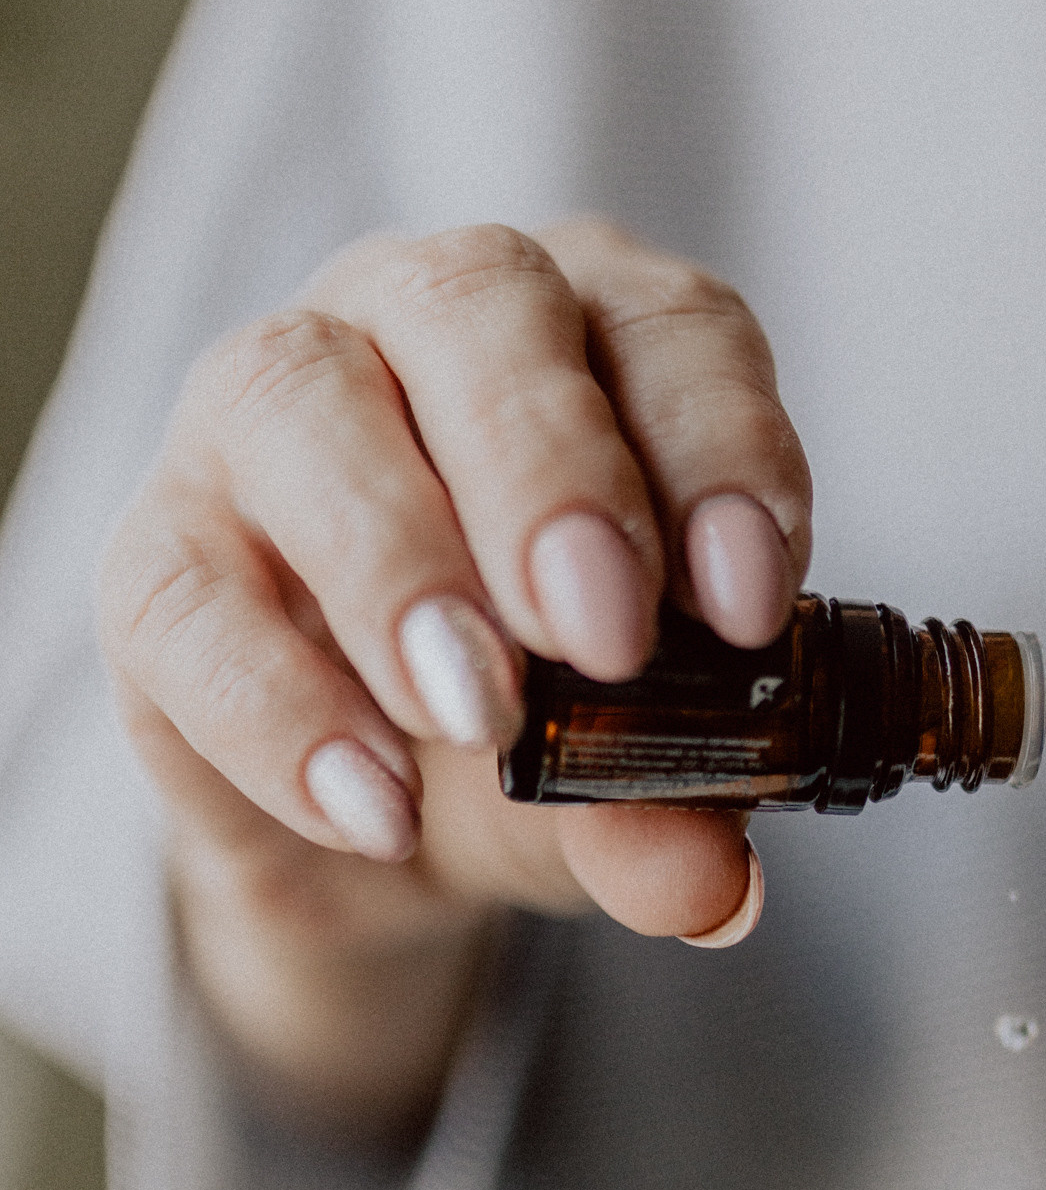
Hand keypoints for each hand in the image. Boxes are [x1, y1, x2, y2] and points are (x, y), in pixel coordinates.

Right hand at [99, 218, 812, 1134]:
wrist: (390, 827)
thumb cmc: (546, 725)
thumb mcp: (632, 780)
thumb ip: (674, 810)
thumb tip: (707, 883)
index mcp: (593, 333)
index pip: (669, 327)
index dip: (718, 448)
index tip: (747, 600)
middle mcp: (421, 320)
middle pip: (475, 306)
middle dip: (550, 472)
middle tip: (607, 635)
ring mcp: (261, 413)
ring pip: (298, 396)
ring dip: (399, 562)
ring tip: (479, 717)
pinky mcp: (155, 546)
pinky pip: (184, 588)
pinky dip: (278, 705)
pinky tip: (371, 805)